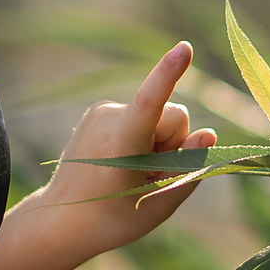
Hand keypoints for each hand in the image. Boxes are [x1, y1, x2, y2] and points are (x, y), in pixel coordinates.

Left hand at [8, 42, 216, 269]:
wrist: (60, 221)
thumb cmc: (112, 219)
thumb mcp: (159, 204)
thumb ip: (189, 169)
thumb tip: (208, 134)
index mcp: (121, 141)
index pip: (151, 100)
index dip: (169, 74)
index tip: (183, 48)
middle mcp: (108, 117)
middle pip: (173, 116)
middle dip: (174, 143)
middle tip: (149, 177)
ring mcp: (101, 111)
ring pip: (159, 116)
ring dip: (157, 143)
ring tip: (132, 172)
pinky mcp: (98, 112)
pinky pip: (141, 117)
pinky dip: (141, 139)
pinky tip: (121, 163)